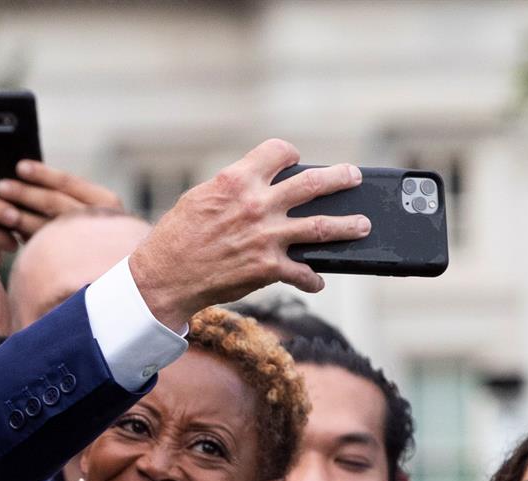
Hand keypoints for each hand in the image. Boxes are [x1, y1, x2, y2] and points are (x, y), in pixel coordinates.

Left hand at [0, 160, 123, 253]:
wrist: (123, 272)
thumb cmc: (105, 232)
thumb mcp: (99, 209)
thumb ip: (71, 196)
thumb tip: (27, 176)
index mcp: (107, 202)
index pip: (69, 184)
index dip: (43, 175)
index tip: (20, 167)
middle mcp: (100, 222)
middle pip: (54, 204)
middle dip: (25, 195)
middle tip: (1, 187)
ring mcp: (87, 245)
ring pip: (46, 229)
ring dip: (20, 219)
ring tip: (0, 212)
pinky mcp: (74, 265)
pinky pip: (44, 250)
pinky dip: (26, 241)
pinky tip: (9, 237)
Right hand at [129, 140, 367, 328]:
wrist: (164, 277)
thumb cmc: (178, 236)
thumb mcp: (201, 197)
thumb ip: (234, 189)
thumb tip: (258, 187)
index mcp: (238, 180)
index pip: (279, 152)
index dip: (290, 154)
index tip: (295, 160)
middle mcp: (257, 204)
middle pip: (312, 184)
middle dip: (340, 178)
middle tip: (353, 176)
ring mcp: (267, 237)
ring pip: (321, 227)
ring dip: (348, 225)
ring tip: (363, 224)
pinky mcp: (268, 268)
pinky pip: (302, 272)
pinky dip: (313, 277)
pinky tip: (318, 280)